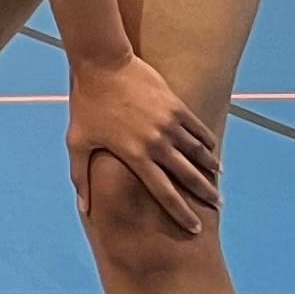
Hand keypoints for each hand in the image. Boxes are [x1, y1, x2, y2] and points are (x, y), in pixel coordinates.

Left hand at [68, 52, 221, 235]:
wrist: (102, 65)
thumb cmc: (86, 105)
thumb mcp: (77, 143)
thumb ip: (81, 177)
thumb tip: (83, 208)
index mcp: (135, 156)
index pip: (164, 192)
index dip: (180, 212)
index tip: (194, 228)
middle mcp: (157, 143)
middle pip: (188, 176)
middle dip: (204, 193)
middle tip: (217, 206)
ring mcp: (170, 124)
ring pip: (198, 152)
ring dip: (210, 167)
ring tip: (216, 178)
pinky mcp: (177, 106)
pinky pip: (198, 129)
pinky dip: (206, 141)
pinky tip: (212, 150)